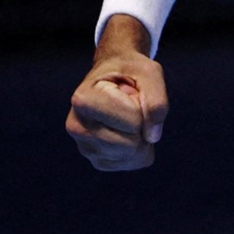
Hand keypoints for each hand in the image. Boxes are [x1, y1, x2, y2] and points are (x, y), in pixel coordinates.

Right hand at [66, 16, 168, 170]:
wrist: (113, 77)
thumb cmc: (131, 71)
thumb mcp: (149, 73)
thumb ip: (157, 101)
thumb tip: (152, 137)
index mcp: (82, 100)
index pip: (133, 121)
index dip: (142, 104)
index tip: (127, 88)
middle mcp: (77, 127)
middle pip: (132, 143)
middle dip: (142, 122)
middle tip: (129, 102)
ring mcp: (85, 148)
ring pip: (134, 155)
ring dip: (142, 133)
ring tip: (126, 114)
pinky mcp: (98, 161)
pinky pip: (134, 163)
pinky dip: (141, 146)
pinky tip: (126, 128)